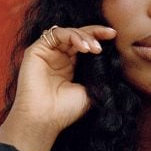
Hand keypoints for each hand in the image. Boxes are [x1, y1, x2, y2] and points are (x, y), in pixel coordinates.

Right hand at [0, 24, 116, 150]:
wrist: (45, 118)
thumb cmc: (65, 110)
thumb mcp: (89, 90)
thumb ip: (97, 73)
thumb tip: (110, 59)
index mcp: (70, 65)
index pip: (84, 44)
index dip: (98, 37)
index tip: (113, 35)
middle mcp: (58, 57)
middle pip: (78, 34)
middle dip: (95, 32)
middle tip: (109, 36)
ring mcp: (47, 53)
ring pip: (68, 32)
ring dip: (84, 36)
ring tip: (94, 49)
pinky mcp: (36, 50)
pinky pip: (55, 34)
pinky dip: (71, 36)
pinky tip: (83, 48)